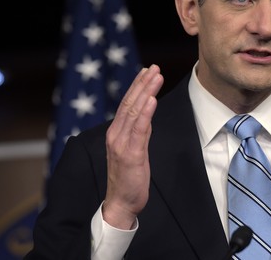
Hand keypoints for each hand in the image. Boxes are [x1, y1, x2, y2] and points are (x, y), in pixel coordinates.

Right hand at [102, 65, 163, 228]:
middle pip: (130, 103)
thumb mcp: (136, 149)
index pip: (127, 103)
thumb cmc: (128, 177)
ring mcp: (121, 144)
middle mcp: (116, 135)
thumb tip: (147, 114)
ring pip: (133, 112)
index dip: (137, 86)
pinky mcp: (131, 155)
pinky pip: (139, 130)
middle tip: (154, 67)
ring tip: (155, 77)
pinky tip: (152, 100)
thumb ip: (140, 131)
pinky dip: (145, 113)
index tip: (147, 70)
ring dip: (145, 92)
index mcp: (116, 132)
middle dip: (142, 83)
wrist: (121, 203)